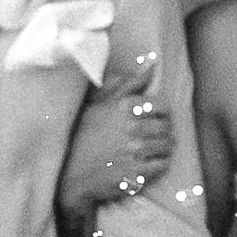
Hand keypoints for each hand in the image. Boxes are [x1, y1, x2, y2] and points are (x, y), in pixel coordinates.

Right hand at [53, 62, 173, 236]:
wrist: (69, 170)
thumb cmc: (84, 134)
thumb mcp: (103, 104)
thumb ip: (131, 85)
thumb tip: (152, 63)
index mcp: (125, 107)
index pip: (163, 106)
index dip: (161, 113)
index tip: (155, 119)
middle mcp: (132, 127)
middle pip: (166, 128)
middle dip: (162, 132)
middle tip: (153, 137)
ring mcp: (136, 151)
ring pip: (166, 147)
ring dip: (161, 148)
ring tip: (150, 150)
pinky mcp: (136, 173)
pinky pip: (161, 165)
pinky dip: (158, 164)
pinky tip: (146, 163)